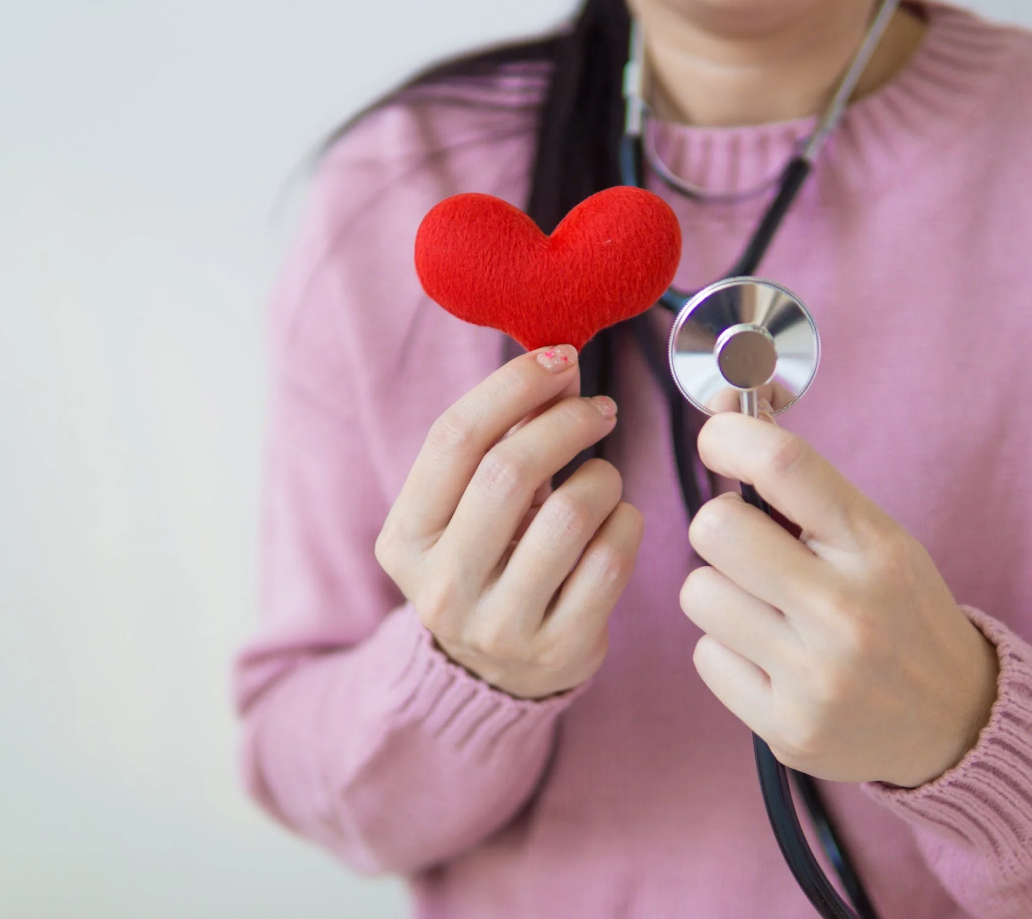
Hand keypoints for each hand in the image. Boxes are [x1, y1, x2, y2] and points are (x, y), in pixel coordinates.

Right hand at [375, 345, 643, 699]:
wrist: (499, 672)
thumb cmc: (489, 562)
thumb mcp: (470, 508)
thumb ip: (502, 441)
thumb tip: (560, 368)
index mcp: (405, 539)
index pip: (453, 439)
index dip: (513, 387)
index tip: (560, 359)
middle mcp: (440, 586)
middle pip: (508, 471)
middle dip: (566, 422)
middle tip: (600, 408)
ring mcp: (498, 626)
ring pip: (569, 514)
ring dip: (601, 476)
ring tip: (603, 476)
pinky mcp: (558, 650)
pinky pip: (612, 561)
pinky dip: (627, 523)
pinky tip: (619, 520)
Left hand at [680, 412, 998, 787]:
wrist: (959, 723)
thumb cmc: (900, 611)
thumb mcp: (874, 538)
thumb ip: (801, 483)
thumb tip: (724, 412)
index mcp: (877, 549)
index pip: (784, 464)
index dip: (729, 436)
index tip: (717, 439)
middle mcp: (848, 612)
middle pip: (715, 529)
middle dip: (718, 528)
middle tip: (748, 547)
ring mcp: (816, 676)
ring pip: (699, 593)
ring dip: (721, 594)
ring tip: (767, 611)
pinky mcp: (788, 728)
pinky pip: (705, 657)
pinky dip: (728, 652)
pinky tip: (773, 660)